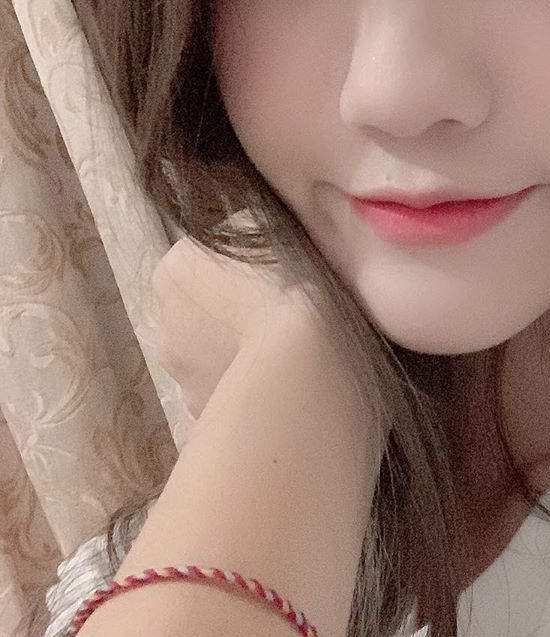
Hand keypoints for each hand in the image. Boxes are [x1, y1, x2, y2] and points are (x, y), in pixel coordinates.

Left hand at [151, 215, 312, 420]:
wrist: (298, 360)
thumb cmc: (286, 282)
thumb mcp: (268, 225)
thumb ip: (244, 225)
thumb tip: (244, 229)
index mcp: (174, 270)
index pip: (198, 262)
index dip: (237, 269)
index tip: (269, 277)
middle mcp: (165, 321)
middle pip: (199, 312)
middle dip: (229, 314)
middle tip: (274, 315)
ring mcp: (180, 372)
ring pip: (210, 356)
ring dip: (235, 352)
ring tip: (280, 353)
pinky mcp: (202, 411)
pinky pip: (226, 392)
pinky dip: (244, 386)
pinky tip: (275, 382)